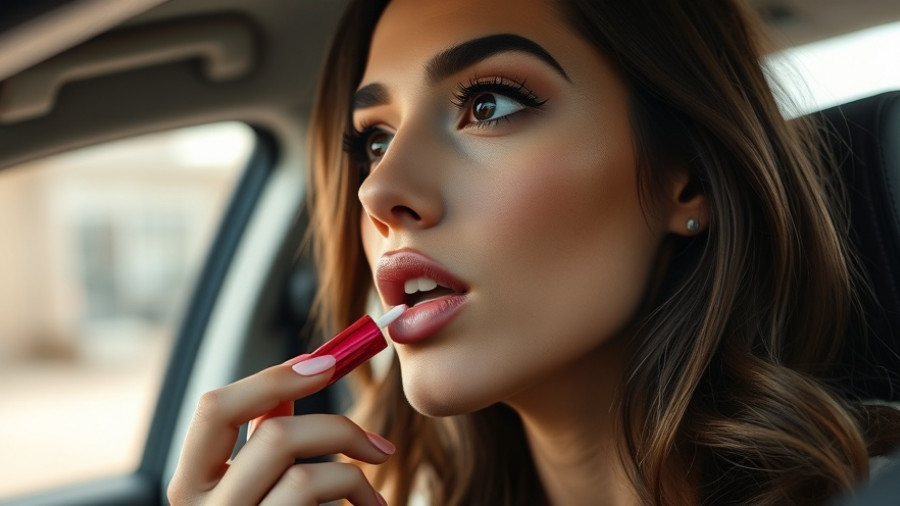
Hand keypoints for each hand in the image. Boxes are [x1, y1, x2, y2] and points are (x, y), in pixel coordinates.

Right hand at [167, 354, 391, 504]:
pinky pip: (324, 502)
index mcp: (190, 486)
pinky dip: (361, 499)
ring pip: (309, 475)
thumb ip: (261, 442)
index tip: (329, 362)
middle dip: (337, 427)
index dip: (275, 376)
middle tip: (377, 442)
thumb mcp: (252, 489)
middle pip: (273, 436)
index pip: (215, 408)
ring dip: (357, 476)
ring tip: (376, 494)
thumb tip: (299, 378)